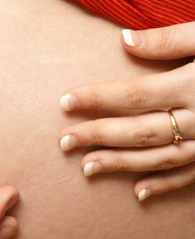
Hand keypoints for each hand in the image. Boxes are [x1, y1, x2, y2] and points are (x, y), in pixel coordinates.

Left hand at [58, 22, 194, 201]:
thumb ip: (173, 39)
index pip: (134, 94)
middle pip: (139, 132)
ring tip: (87, 168)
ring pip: (159, 158)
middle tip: (63, 142)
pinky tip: (138, 193)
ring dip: (121, 165)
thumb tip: (124, 40)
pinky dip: (165, 186)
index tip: (65, 101)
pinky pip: (191, 176)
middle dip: (98, 137)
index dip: (97, 98)